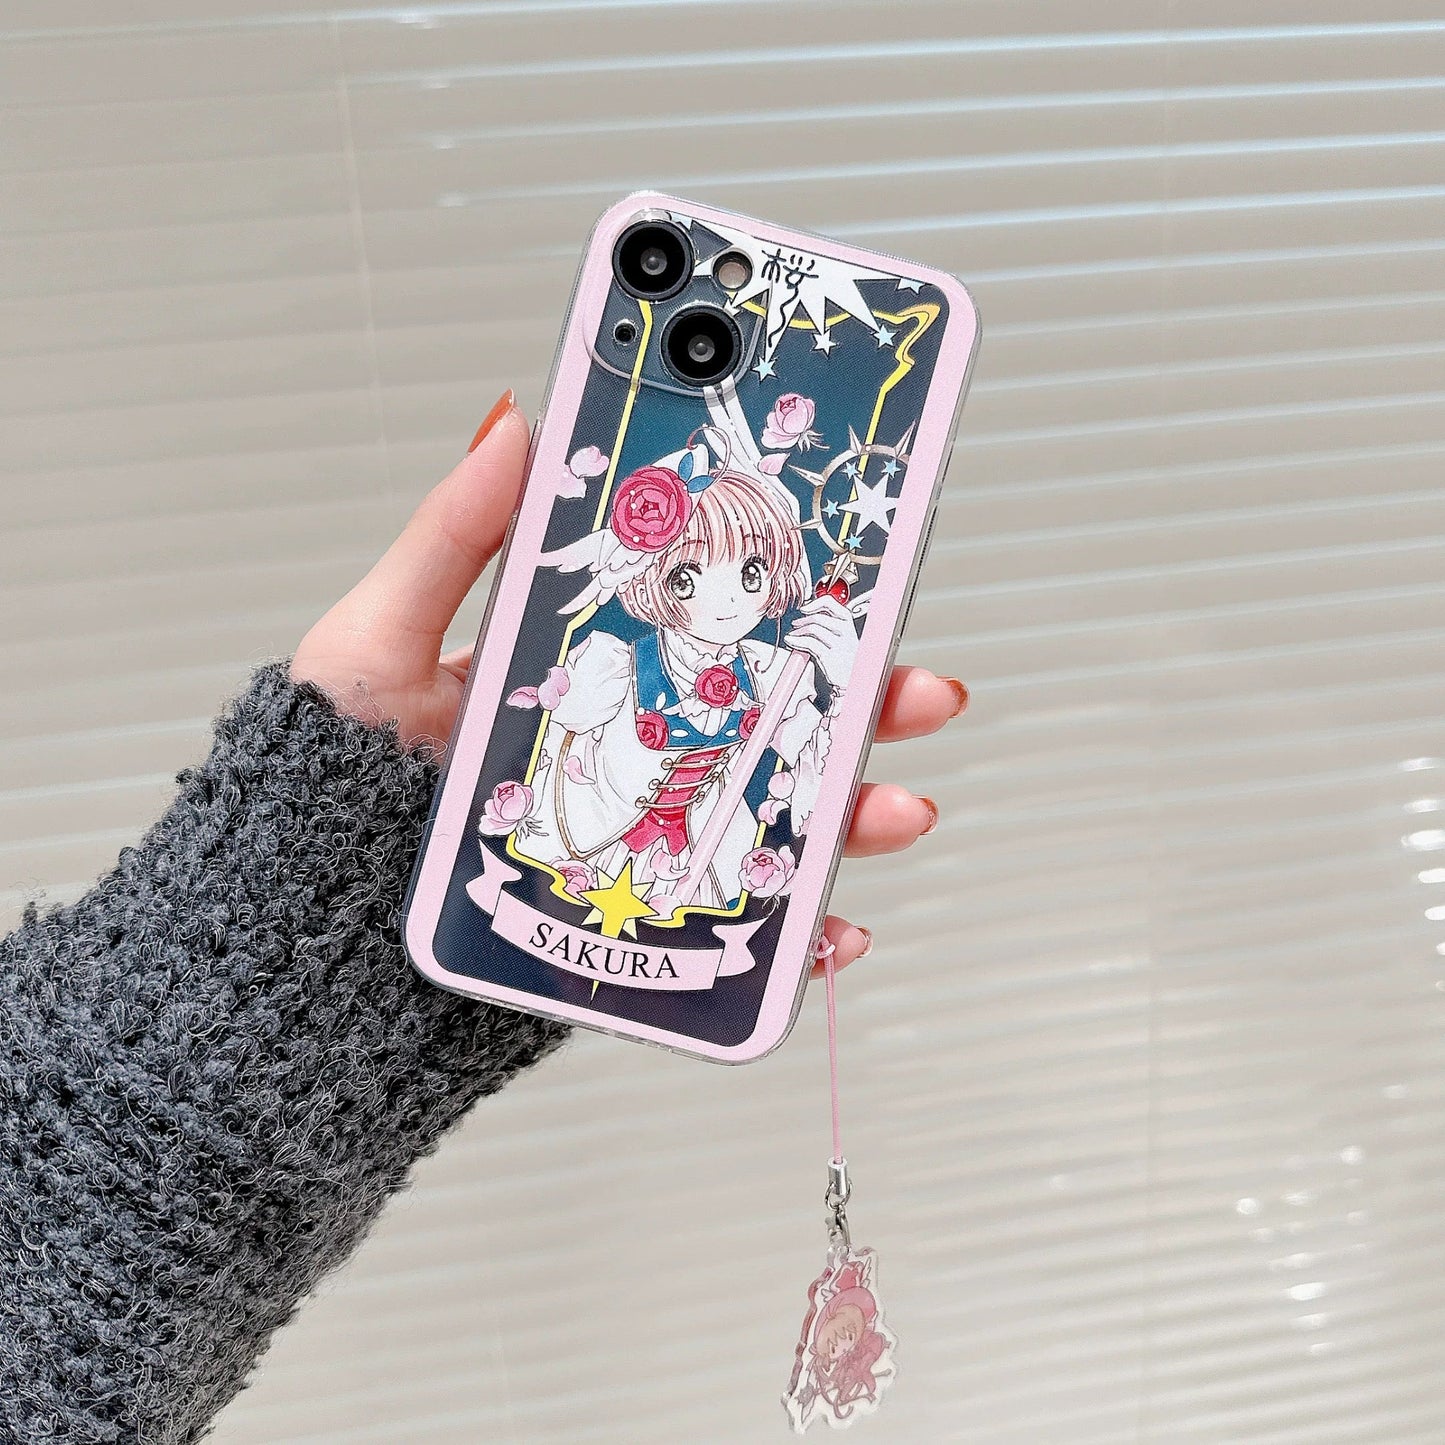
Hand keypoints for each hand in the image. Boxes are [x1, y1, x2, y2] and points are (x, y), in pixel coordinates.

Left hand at [292, 392, 969, 976]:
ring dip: (848, 816)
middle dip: (854, 706)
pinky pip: (730, 933)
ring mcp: (634, 843)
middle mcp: (622, 756)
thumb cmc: (326, 786)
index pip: (703, 627)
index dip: (785, 603)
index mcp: (579, 676)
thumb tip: (515, 425)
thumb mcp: (376, 642)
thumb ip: (449, 540)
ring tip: (896, 810)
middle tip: (918, 688)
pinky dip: (793, 939)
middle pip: (763, 725)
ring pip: (768, 824)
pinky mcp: (631, 926)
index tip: (854, 573)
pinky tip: (833, 932)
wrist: (299, 944)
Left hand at [785, 592, 858, 690]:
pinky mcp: (830, 656)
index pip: (830, 603)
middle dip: (803, 620)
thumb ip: (827, 625)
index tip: (804, 608)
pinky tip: (792, 641)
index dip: (814, 604)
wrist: (852, 678)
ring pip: (814, 629)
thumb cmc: (845, 658)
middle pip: (820, 617)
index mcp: (848, 623)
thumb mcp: (840, 637)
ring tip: (793, 635)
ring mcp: (839, 644)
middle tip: (796, 624)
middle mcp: (846, 632)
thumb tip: (807, 616)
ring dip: (799, 631)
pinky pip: (810, 643)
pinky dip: (797, 641)